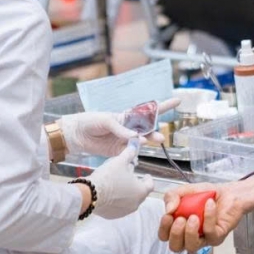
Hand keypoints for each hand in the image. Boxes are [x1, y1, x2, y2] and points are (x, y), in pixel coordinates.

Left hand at [60, 98, 178, 155]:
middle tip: (161, 137)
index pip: (148, 111)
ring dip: (149, 142)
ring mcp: (125, 140)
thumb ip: (121, 129)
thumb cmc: (90, 121)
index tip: (177, 101)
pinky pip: (131, 152)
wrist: (75, 135)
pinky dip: (136, 152)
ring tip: (154, 142)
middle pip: (148, 129)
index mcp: (127, 116)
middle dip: (156, 132)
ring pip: (142, 141)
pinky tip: (137, 151)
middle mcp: (129, 128)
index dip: (164, 106)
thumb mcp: (106, 120)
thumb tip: (135, 137)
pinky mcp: (119, 151)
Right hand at [88, 144, 155, 218]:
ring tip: (120, 184)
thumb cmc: (108, 177)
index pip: (150, 185)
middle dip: (136, 185)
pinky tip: (111, 193)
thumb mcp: (120, 161)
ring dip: (127, 193)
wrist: (90, 194)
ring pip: (130, 201)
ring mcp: (124, 211)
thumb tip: (135, 143)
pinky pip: (118, 207)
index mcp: (141, 191)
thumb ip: (130, 153)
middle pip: (140, 193)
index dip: (148, 179)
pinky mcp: (113, 215)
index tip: (145, 175)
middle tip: (131, 177)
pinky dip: (117, 201)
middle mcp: (135, 204)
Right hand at [158, 183, 243, 252]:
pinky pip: (210, 232)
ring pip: (192, 246)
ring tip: (194, 216)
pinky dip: (209, 217)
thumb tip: (168, 209)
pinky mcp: (218, 236)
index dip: (164, 229)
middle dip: (175, 234)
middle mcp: (190, 235)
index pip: (165, 236)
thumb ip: (172, 196)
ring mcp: (204, 238)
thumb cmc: (207, 194)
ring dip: (190, 231)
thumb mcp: (185, 191)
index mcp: (180, 226)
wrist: (228, 192)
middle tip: (180, 219)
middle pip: (176, 247)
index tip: (168, 216)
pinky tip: (209, 204)